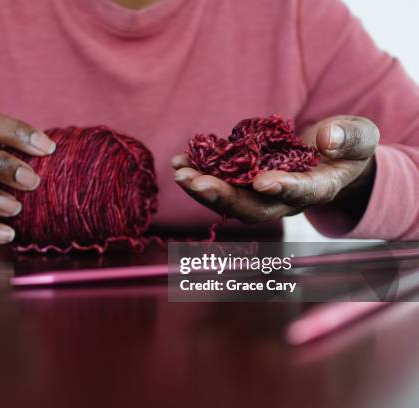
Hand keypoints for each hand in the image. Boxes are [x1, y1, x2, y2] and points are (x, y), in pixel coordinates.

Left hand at [173, 115, 378, 222]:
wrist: (331, 157)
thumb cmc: (348, 147)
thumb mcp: (360, 138)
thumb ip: (350, 138)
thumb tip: (327, 138)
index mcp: (317, 189)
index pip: (300, 194)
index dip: (282, 189)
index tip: (262, 182)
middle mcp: (284, 199)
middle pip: (253, 207)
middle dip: (224, 197)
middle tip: (196, 183)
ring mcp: (262, 193)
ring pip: (231, 199)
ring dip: (202, 188)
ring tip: (179, 173)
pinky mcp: (245, 180)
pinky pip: (220, 182)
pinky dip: (199, 173)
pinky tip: (178, 163)